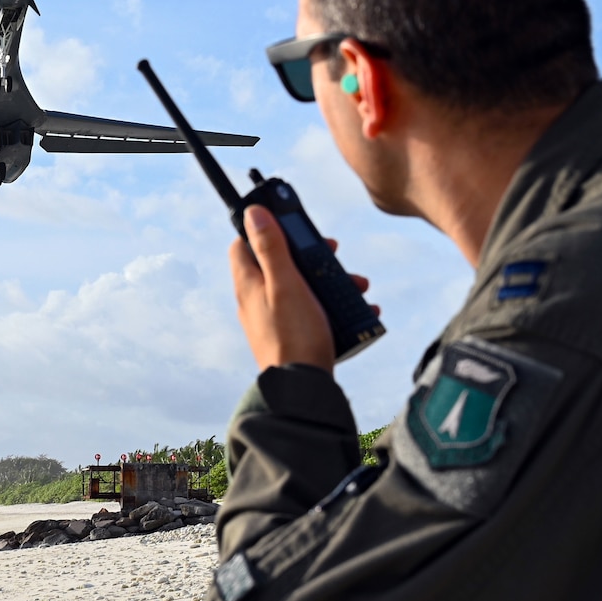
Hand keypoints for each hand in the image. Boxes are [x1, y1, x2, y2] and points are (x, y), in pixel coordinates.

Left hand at [229, 205, 373, 371]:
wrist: (303, 387)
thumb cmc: (294, 335)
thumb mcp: (285, 283)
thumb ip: (270, 248)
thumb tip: (253, 214)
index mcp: (249, 284)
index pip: (243, 244)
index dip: (263, 230)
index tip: (290, 227)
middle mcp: (256, 301)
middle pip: (278, 264)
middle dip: (308, 255)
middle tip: (332, 253)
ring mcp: (272, 319)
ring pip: (300, 287)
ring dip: (328, 281)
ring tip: (356, 285)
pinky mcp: (290, 335)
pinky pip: (311, 311)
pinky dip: (332, 305)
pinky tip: (358, 310)